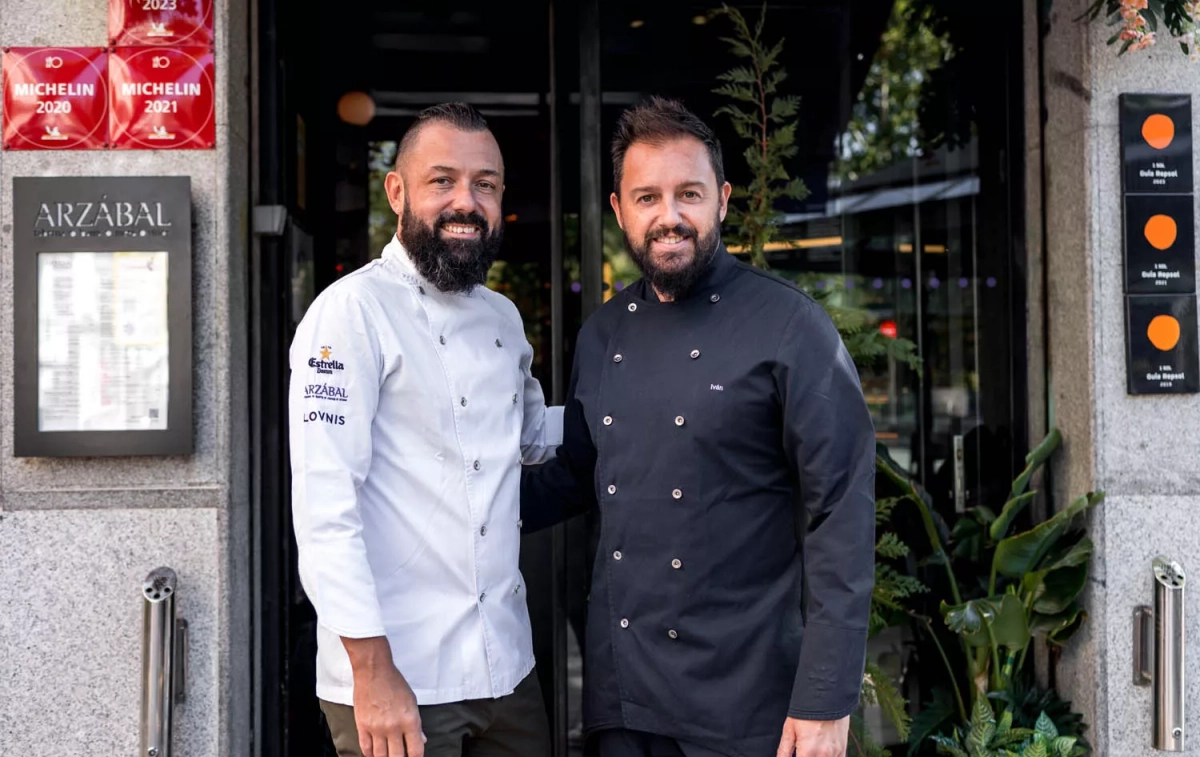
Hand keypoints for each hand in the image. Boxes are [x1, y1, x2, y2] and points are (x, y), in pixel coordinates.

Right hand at [343, 637, 426, 756]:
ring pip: (380, 756)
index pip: (415, 751)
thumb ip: (417, 723)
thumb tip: (421, 739)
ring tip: (388, 755)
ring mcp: (376, 728)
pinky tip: (375, 754)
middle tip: (400, 756)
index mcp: (410, 720)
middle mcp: (393, 727)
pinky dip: (371, 754)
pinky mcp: (362, 726)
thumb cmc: (395, 683)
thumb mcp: (412, 701)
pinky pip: (366, 748)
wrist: (374, 671)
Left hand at [776, 716, 849, 756]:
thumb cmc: (806, 710)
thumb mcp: (789, 728)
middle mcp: (823, 755)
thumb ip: (784, 750)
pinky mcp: (843, 749)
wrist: (827, 695)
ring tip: (810, 750)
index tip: (797, 754)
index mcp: (808, 752)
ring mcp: (835, 753)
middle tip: (802, 751)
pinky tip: (821, 752)